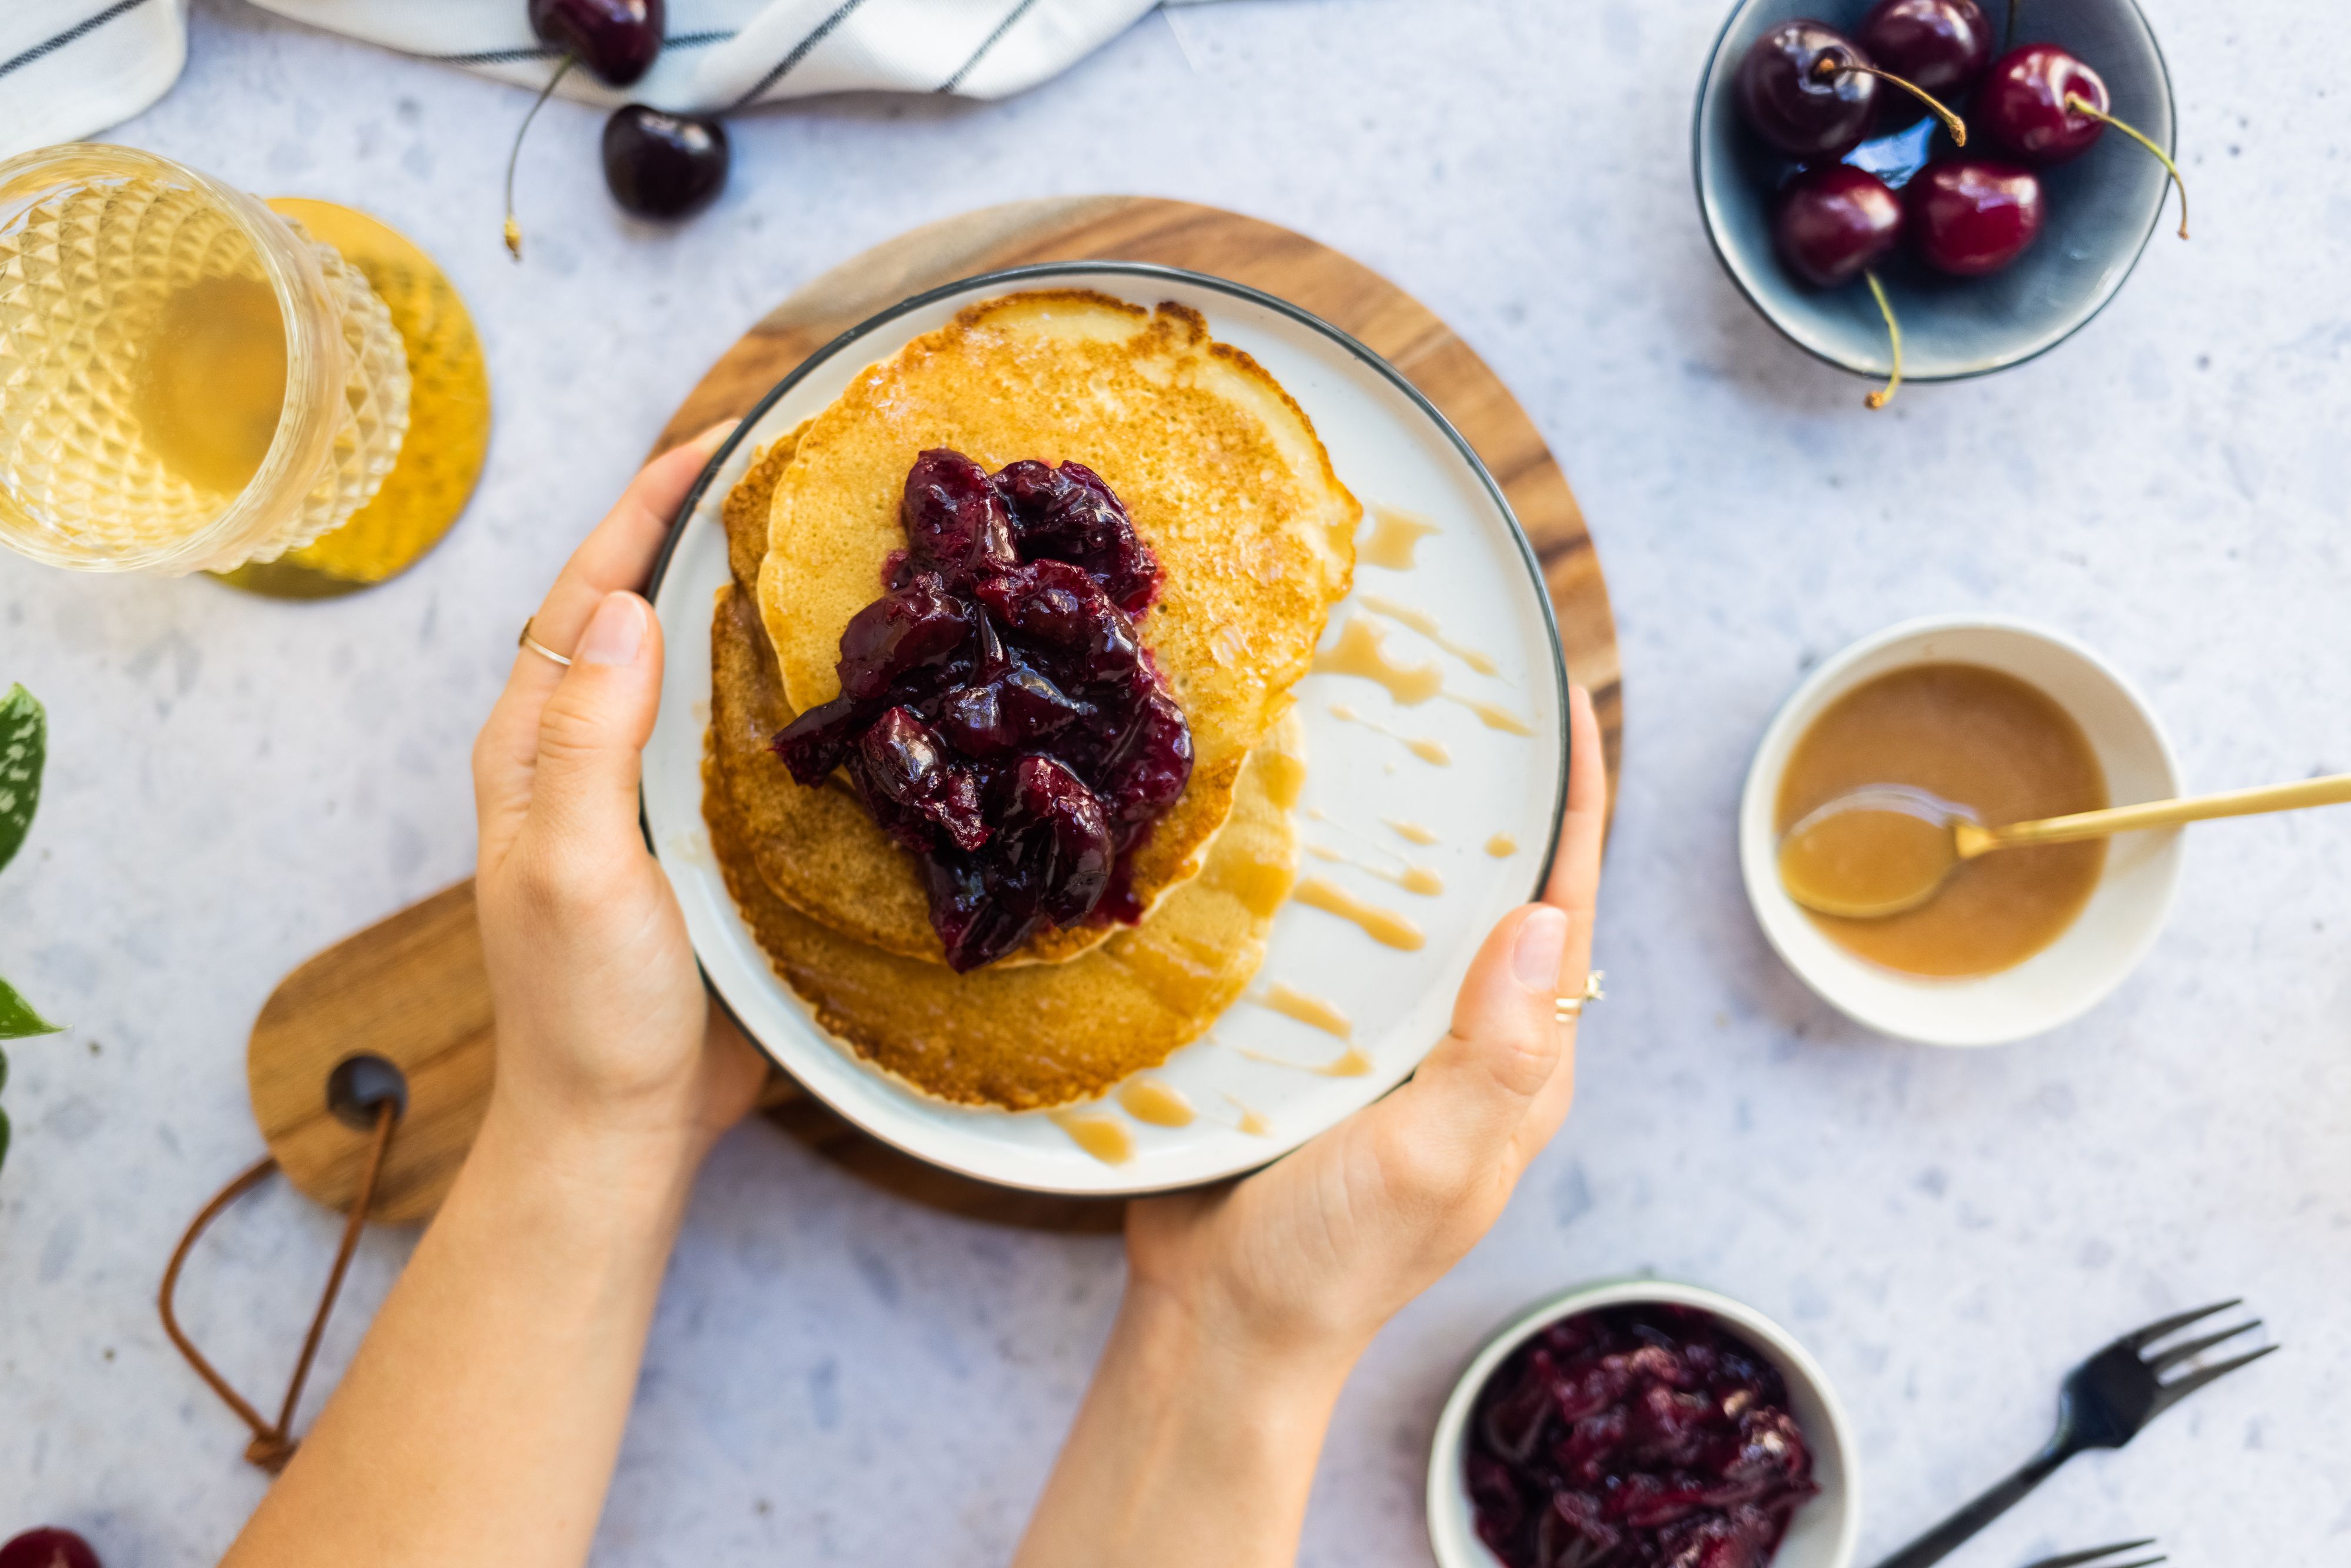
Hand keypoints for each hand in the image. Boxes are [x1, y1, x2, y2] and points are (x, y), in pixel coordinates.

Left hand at [470, 425, 764, 1168]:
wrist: (619, 1132)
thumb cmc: (585, 1012)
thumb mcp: (574, 868)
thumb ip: (590, 740)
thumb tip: (627, 606)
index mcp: (533, 750)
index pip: (583, 595)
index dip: (642, 510)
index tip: (715, 441)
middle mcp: (583, 760)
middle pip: (636, 615)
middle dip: (698, 536)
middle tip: (789, 478)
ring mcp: (643, 803)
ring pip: (693, 675)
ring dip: (745, 608)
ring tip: (826, 555)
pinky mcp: (699, 847)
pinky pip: (739, 743)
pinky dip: (783, 696)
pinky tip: (847, 688)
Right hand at [1126, 682, 1607, 1365]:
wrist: (1218, 1330)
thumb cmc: (1330, 1262)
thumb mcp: (1431, 1161)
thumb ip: (1494, 1053)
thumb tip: (1543, 917)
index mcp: (1521, 1065)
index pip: (1568, 903)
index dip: (1577, 796)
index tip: (1562, 695)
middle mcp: (1466, 1042)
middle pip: (1501, 890)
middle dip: (1497, 788)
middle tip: (1463, 679)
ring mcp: (1388, 1042)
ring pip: (1415, 908)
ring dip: (1409, 824)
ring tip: (1376, 724)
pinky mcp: (1310, 1045)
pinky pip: (1334, 942)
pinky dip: (1323, 879)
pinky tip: (1281, 827)